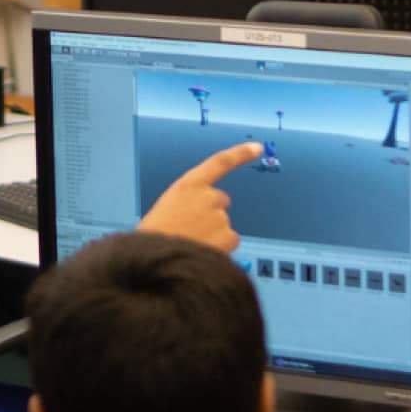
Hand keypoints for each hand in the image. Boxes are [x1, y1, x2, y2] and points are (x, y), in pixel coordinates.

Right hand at [136, 141, 261, 252]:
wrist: (154, 264)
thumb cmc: (153, 241)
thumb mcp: (163, 212)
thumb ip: (185, 207)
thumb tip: (198, 219)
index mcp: (187, 186)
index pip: (219, 162)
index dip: (240, 154)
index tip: (257, 148)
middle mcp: (207, 197)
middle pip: (220, 201)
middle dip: (211, 214)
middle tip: (192, 231)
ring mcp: (220, 216)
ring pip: (224, 226)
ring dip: (213, 235)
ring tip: (191, 246)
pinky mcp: (228, 236)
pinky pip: (230, 242)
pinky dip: (221, 249)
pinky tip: (202, 254)